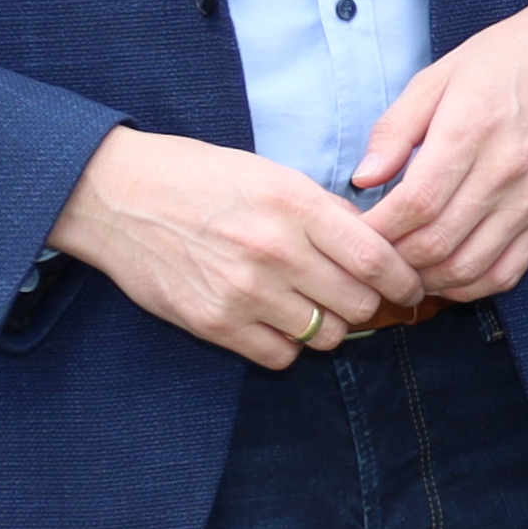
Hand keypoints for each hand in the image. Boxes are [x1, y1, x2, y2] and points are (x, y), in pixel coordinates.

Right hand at [45, 124, 424, 370]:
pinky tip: (275, 320)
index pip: (375, 258)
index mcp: (293, 203)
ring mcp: (244, 291)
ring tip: (311, 304)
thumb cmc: (197, 177)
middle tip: (357, 295)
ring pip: (325, 334)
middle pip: (358, 302)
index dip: (403, 279)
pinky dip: (288, 344)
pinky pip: (281, 355)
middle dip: (367, 303)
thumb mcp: (267, 173)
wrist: (117, 196)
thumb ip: (322, 209)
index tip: (410, 286)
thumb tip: (375, 241)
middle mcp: (274, 250)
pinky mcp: (215, 323)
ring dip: (328, 325)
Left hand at [349, 0, 527, 306]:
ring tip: (401, 268)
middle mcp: (506, 169)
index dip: (377, 229)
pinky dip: (469, 286)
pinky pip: (507, 272)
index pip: (415, 203)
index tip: (353, 231)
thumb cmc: (504, 62)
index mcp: (471, 128)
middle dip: (393, 259)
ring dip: (427, 279)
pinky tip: (444, 275)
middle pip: (438, 242)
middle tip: (370, 254)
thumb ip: (395, 129)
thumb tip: (363, 178)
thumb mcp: (437, 77)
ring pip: (469, 267)